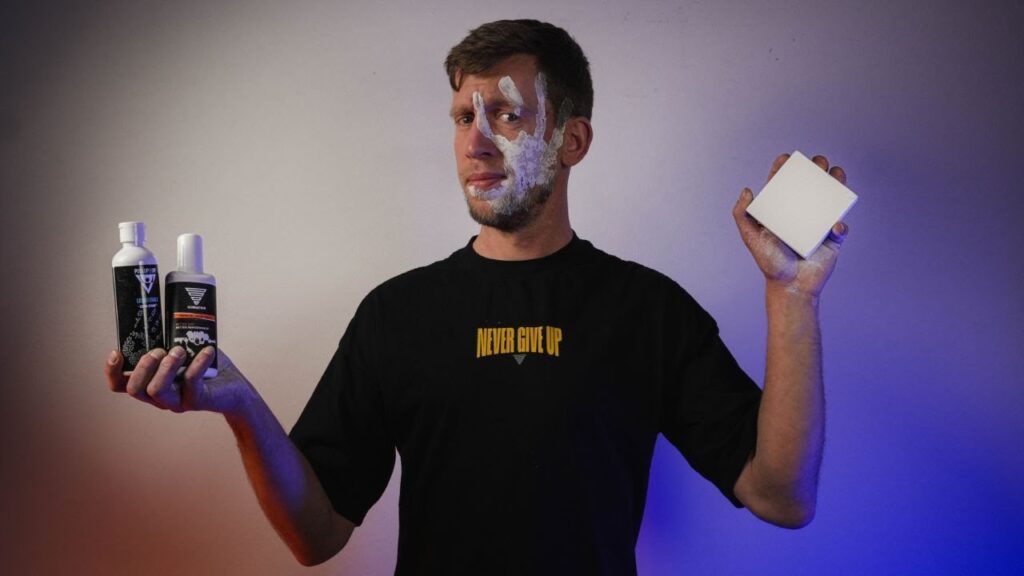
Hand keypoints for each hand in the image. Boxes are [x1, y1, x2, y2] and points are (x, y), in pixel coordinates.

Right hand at [106, 347, 252, 415]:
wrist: (235, 386)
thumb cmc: (205, 365)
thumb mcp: (183, 347)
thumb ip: (170, 336)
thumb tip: (165, 308)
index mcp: (150, 382)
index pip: (119, 385)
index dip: (112, 372)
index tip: (116, 351)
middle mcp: (159, 396)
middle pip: (135, 389)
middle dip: (143, 367)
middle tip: (159, 349)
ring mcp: (177, 401)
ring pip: (157, 391)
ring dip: (166, 368)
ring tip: (179, 350)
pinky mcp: (197, 401)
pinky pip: (191, 384)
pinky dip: (197, 364)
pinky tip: (207, 351)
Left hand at [733, 153, 849, 296]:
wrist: (791, 286)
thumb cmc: (769, 262)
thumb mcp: (751, 238)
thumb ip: (741, 215)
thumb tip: (747, 189)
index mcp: (781, 211)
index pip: (783, 183)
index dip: (784, 168)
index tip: (786, 159)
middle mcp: (800, 213)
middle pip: (810, 185)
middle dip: (815, 169)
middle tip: (816, 164)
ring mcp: (818, 224)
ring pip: (830, 198)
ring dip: (836, 182)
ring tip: (835, 175)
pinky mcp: (832, 238)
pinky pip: (840, 227)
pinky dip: (840, 225)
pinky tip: (834, 227)